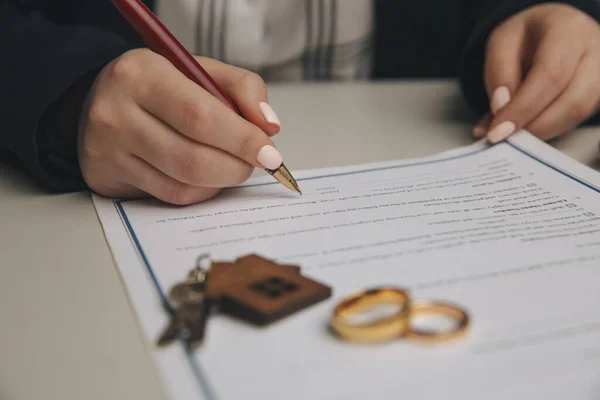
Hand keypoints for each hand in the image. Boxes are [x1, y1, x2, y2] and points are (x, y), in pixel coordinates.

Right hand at [78, 49, 281, 204]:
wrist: (97, 99)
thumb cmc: (159, 85)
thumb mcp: (200, 70)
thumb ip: (243, 88)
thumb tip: (269, 127)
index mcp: (142, 74)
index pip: (200, 116)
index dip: (242, 140)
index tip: (270, 154)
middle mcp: (117, 114)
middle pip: (193, 159)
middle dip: (237, 166)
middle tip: (255, 162)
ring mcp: (109, 151)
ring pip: (183, 184)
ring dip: (222, 181)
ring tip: (233, 165)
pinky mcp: (108, 179)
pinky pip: (170, 197)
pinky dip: (201, 191)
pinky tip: (207, 176)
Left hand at [474, 4, 599, 142]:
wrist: (550, 29)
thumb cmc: (526, 37)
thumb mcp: (502, 44)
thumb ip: (499, 75)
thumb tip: (500, 111)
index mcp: (567, 29)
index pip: (550, 75)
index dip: (523, 108)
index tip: (497, 131)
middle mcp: (595, 49)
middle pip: (572, 100)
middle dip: (535, 126)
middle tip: (505, 138)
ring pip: (579, 113)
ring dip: (543, 131)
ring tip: (514, 134)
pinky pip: (578, 118)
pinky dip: (550, 128)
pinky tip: (529, 127)